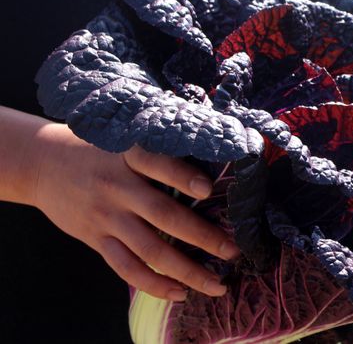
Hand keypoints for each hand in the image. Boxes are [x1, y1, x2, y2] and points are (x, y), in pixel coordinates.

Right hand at [30, 122, 239, 301]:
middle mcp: (118, 186)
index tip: (207, 189)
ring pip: (150, 249)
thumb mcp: (126, 137)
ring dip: (186, 271)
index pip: (156, 163)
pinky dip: (154, 283)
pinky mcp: (95, 238)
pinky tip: (179, 293)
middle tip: (233, 251)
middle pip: (163, 215)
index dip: (181, 176)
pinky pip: (126, 267)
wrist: (42, 163)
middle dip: (202, 236)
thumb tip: (214, 165)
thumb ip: (160, 151)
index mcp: (129, 155)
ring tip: (216, 284)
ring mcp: (106, 216)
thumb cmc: (100, 148)